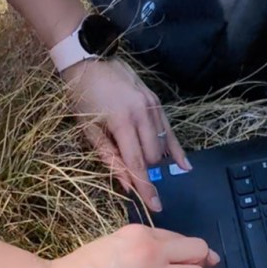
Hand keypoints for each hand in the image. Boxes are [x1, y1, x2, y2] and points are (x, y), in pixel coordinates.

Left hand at [62, 58, 191, 212]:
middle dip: (145, 170)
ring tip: (147, 165)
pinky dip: (174, 148)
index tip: (155, 207)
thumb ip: (110, 158)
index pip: (138, 163)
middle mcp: (142, 114)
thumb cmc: (83, 98)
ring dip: (154, 159)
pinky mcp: (156, 101)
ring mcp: (152, 106)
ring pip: (162, 144)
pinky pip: (169, 129)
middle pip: (153, 156)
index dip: (146, 187)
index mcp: (122, 123)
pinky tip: (183, 164)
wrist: (89, 61)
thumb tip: (127, 184)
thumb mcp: (89, 130)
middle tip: (132, 173)